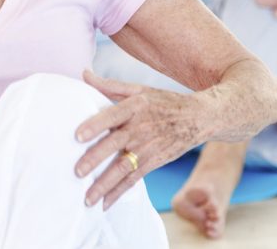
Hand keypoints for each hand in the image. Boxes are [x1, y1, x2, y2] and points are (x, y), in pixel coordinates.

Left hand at [74, 70, 211, 209]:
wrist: (199, 117)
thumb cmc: (164, 102)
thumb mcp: (139, 89)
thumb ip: (109, 85)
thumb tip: (83, 73)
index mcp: (134, 106)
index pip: (111, 115)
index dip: (95, 125)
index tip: (77, 136)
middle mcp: (140, 128)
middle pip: (114, 145)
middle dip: (95, 159)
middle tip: (77, 172)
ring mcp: (147, 148)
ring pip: (122, 168)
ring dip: (104, 185)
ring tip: (87, 199)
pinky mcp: (153, 162)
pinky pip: (133, 180)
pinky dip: (118, 193)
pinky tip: (104, 204)